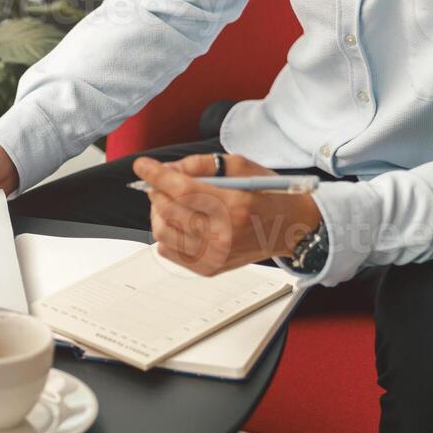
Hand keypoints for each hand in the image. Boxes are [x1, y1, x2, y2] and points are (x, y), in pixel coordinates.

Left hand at [135, 153, 321, 275]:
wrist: (291, 228)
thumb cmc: (267, 195)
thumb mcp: (241, 167)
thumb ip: (201, 164)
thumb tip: (167, 169)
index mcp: (234, 205)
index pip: (183, 189)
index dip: (157, 175)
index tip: (142, 165)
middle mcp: (224, 234)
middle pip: (168, 210)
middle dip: (157, 191)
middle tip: (160, 183)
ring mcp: (215, 255)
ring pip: (163, 232)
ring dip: (158, 213)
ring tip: (170, 203)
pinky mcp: (209, 267)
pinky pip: (169, 250)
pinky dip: (166, 233)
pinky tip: (179, 222)